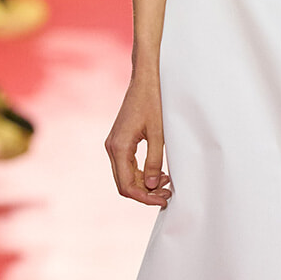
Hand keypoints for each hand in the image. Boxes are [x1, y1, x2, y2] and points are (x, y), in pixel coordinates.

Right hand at [105, 69, 173, 206]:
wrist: (145, 79)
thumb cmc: (153, 101)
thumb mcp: (159, 133)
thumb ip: (154, 161)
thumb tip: (150, 186)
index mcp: (119, 147)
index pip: (126, 185)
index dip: (145, 198)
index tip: (163, 200)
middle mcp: (112, 147)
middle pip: (124, 183)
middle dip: (145, 193)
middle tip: (168, 194)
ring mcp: (114, 144)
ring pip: (125, 176)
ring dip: (144, 184)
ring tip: (166, 184)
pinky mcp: (119, 141)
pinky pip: (126, 165)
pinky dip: (140, 173)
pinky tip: (158, 173)